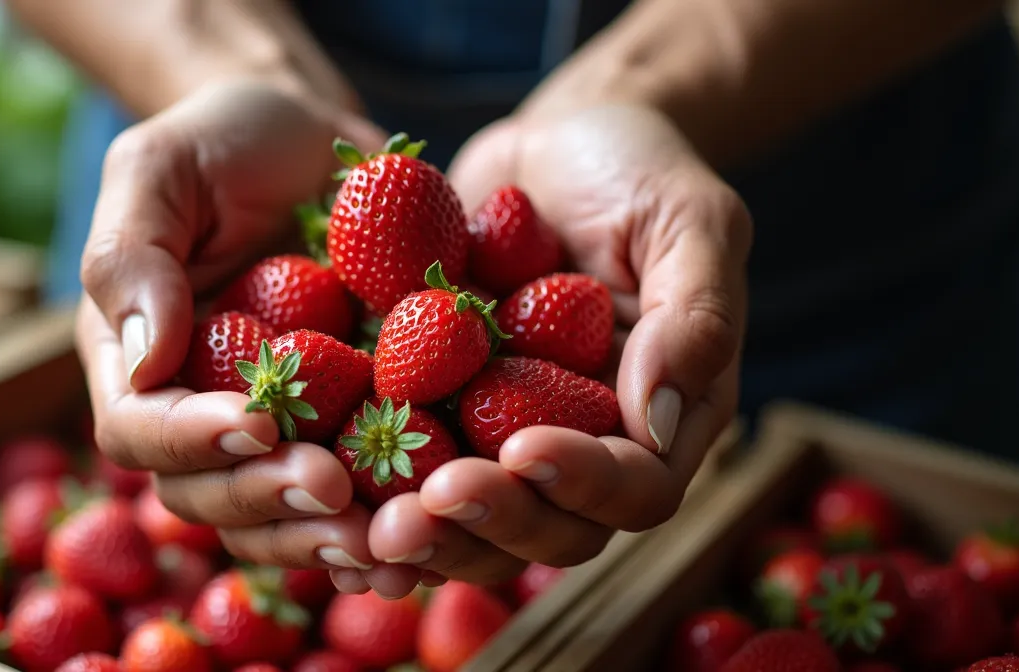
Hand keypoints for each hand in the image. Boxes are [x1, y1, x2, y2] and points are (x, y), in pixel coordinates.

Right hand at [76, 80, 421, 596]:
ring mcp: (280, 431)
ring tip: (387, 539)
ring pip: (281, 520)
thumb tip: (143, 358)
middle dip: (268, 500)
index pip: (141, 428)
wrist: (314, 142)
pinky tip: (431, 540)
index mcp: (140, 361)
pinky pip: (359, 501)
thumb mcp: (158, 167)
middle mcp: (203, 412)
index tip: (256, 422)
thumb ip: (130, 254)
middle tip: (332, 489)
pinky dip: (387, 527)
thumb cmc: (223, 143)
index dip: (190, 440)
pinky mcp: (349, 429)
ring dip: (328, 539)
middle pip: (210, 494)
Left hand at [366, 105, 751, 583]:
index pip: (635, 488)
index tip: (523, 447)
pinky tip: (323, 489)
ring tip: (371, 522)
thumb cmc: (635, 170)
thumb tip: (655, 420)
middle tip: (427, 503)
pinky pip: (407, 474)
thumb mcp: (689, 219)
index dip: (582, 484)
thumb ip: (694, 317)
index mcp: (658, 417)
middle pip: (550, 529)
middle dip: (490, 523)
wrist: (550, 144)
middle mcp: (583, 444)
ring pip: (475, 524)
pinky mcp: (440, 413)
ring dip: (429, 534)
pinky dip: (371, 498)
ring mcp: (505, 434)